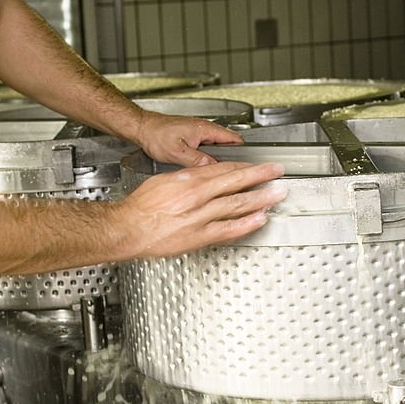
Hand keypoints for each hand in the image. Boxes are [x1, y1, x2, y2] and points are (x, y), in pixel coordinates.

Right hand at [118, 161, 286, 257]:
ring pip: (236, 204)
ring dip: (260, 198)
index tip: (259, 165)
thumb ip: (188, 179)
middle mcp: (196, 197)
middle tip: (278, 173)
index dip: (246, 167)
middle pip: (234, 183)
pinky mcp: (198, 237)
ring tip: (277, 194)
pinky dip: (246, 224)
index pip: (224, 170)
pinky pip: (228, 230)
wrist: (126, 229)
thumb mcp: (164, 181)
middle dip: (260, 177)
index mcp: (187, 181)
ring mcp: (199, 218)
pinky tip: (260, 219)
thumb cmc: (141, 207)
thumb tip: (207, 176)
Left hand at [133, 112, 242, 167]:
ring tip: (220, 170)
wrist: (143, 128)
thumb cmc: (156, 135)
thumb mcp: (177, 152)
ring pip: (218, 146)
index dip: (243, 152)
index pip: (234, 138)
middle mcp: (204, 128)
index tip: (246, 163)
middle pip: (228, 144)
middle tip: (235, 171)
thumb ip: (197, 160)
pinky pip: (208, 147)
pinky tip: (205, 166)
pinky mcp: (193, 136)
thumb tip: (213, 167)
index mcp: (205, 129)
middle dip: (233, 157)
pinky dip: (210, 156)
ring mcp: (199, 131)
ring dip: (220, 157)